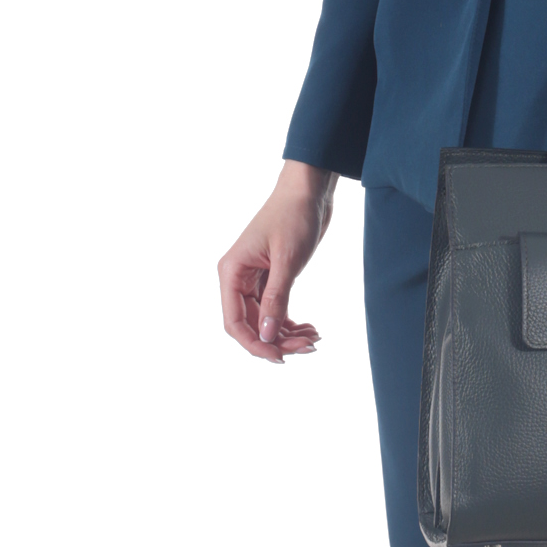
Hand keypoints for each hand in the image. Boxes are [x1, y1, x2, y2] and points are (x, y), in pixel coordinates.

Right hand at [218, 160, 336, 362]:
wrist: (309, 189)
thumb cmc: (295, 215)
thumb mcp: (287, 260)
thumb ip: (275, 299)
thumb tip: (266, 336)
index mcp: (232, 272)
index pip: (234, 322)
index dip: (254, 344)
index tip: (280, 357)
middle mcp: (238, 277)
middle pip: (251, 324)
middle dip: (277, 339)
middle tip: (309, 347)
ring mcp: (255, 278)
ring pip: (265, 319)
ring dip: (287, 333)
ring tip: (314, 339)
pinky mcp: (272, 276)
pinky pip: (275, 308)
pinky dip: (291, 320)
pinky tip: (310, 328)